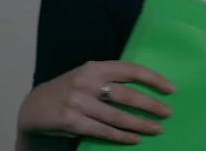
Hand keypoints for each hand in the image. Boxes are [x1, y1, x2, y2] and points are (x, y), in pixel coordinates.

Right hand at [18, 61, 176, 144]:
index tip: (171, 89)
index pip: (130, 69)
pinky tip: (135, 139)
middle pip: (126, 95)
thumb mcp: (87, 77)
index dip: (153, 78)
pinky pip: (103, 131)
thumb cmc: (70, 90)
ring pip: (117, 116)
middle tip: (168, 113)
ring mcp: (78, 103)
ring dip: (140, 124)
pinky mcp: (72, 122)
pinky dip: (122, 136)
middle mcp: (86, 82)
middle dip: (151, 105)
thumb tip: (146, 89)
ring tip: (157, 129)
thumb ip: (110, 79)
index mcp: (95, 68)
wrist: (34, 107)